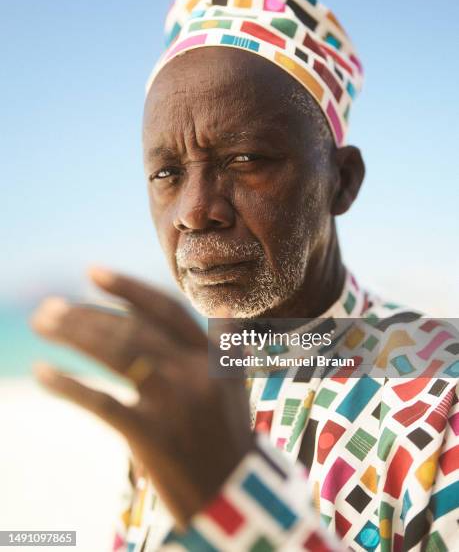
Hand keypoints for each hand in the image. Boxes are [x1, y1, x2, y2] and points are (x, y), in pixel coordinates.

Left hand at [30, 267, 253, 527]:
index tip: (92, 272)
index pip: (165, 310)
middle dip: (86, 314)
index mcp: (210, 357)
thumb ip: (223, 345)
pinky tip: (44, 372)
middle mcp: (193, 372)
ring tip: (42, 323)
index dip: (128, 289)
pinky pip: (101, 401)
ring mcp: (173, 402)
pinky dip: (69, 385)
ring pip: (118, 352)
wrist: (235, 494)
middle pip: (132, 329)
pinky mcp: (150, 435)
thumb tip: (224, 308)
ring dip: (74, 334)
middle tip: (48, 307)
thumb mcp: (234, 384)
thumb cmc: (227, 435)